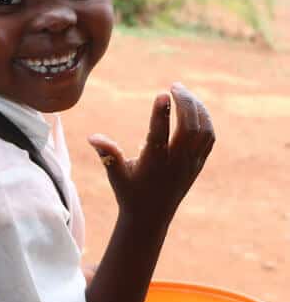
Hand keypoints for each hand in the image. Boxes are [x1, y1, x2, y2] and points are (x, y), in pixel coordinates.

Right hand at [87, 83, 213, 224]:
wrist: (151, 216)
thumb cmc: (129, 191)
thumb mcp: (115, 173)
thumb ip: (107, 153)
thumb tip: (92, 136)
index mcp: (153, 165)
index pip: (159, 135)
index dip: (161, 114)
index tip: (162, 94)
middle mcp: (175, 164)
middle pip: (188, 128)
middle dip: (184, 103)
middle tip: (174, 86)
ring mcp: (190, 164)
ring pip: (202, 130)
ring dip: (196, 108)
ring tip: (183, 93)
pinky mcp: (198, 164)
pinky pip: (209, 138)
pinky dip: (205, 119)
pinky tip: (195, 109)